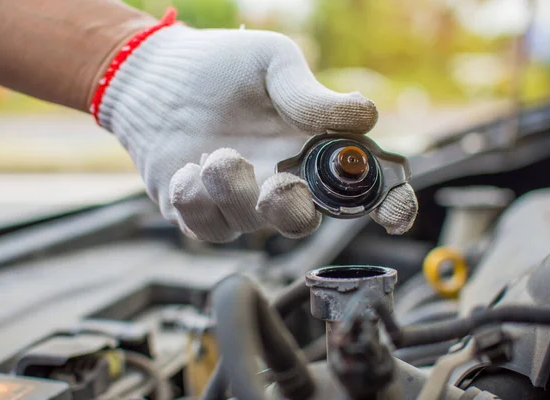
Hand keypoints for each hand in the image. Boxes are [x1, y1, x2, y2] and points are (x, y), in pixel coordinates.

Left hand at [96, 23, 416, 241]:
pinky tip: (187, 167)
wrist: (156, 77)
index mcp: (310, 150)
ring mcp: (239, 203)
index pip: (361, 189)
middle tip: (276, 183)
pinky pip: (205, 229)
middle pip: (303, 221)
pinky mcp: (199, 212)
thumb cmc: (221, 67)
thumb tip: (365, 116)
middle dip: (291, 210)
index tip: (392, 212)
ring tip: (215, 154)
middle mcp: (280, 182)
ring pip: (250, 225)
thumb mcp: (272, 64)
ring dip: (232, 190)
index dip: (387, 205)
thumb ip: (312, 96)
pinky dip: (195, 199)